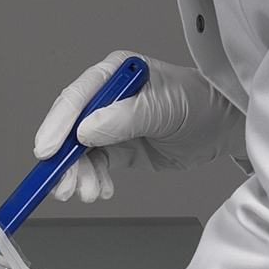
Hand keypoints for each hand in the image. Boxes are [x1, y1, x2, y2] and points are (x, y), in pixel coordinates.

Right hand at [35, 49, 246, 202]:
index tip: (46, 151)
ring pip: (78, 153)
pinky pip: (94, 167)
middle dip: (64, 160)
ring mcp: (109, 125)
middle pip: (69, 129)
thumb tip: (85, 130)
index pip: (76, 99)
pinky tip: (102, 190)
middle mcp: (106, 99)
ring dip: (79, 176)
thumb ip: (123, 118)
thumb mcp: (162, 107)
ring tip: (88, 193)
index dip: (57, 125)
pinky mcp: (116, 149)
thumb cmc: (200, 103)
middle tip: (64, 185)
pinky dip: (94, 181)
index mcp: (114, 75)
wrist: (222, 129)